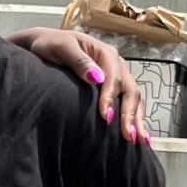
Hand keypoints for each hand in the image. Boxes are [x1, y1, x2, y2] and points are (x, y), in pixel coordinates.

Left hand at [4, 28, 150, 141]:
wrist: (46, 45)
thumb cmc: (51, 45)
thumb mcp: (61, 48)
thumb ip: (78, 62)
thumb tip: (96, 78)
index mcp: (106, 53)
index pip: (114, 78)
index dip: (111, 98)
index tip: (106, 118)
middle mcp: (116, 65)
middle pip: (130, 91)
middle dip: (130, 114)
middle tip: (129, 136)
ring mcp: (117, 76)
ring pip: (134, 99)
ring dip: (138, 120)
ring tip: (141, 141)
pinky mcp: (113, 88)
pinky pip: (128, 103)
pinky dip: (134, 118)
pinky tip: (137, 135)